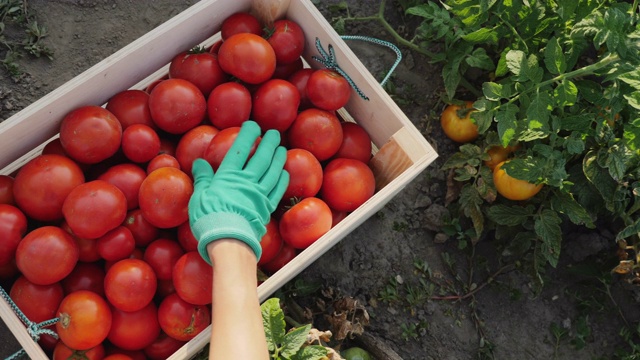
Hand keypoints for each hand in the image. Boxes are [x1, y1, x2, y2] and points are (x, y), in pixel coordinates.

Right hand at [188, 120, 288, 263]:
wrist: (229, 241)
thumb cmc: (209, 219)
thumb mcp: (199, 196)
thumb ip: (202, 178)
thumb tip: (199, 162)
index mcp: (229, 176)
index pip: (240, 150)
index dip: (247, 135)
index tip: (253, 125)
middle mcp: (247, 181)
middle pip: (261, 157)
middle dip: (268, 143)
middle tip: (274, 133)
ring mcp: (259, 194)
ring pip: (272, 171)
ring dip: (278, 158)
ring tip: (282, 148)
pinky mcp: (266, 207)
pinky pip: (277, 190)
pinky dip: (282, 179)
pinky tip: (284, 172)